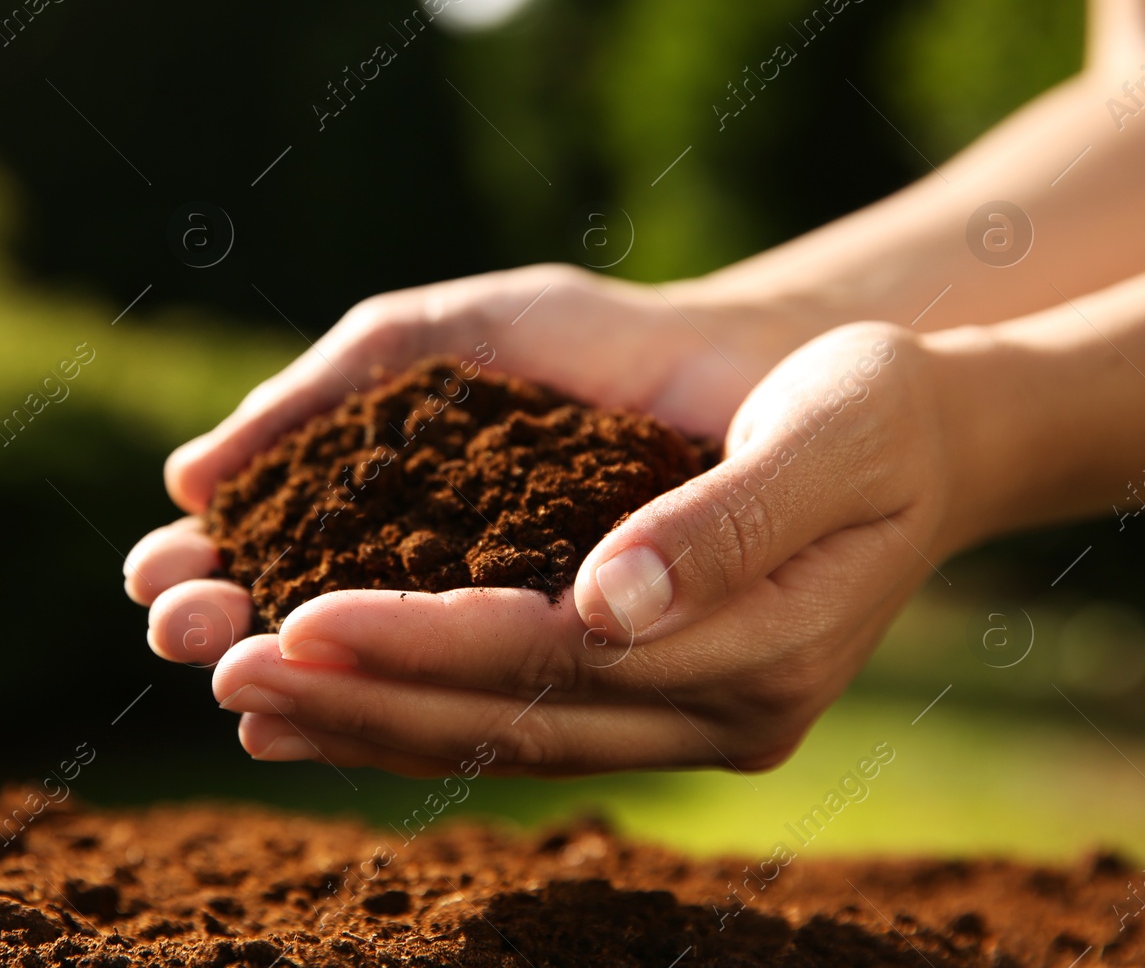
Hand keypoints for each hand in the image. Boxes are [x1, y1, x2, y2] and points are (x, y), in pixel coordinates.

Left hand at [123, 264, 847, 770]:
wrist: (923, 436)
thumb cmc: (877, 408)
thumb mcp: (832, 433)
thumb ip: (729, 520)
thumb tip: (606, 602)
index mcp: (761, 655)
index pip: (557, 662)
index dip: (425, 646)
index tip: (298, 620)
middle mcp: (717, 715)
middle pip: (509, 718)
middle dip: (361, 695)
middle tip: (220, 662)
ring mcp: (686, 720)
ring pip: (499, 736)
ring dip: (366, 717)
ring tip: (238, 690)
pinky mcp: (653, 698)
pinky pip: (516, 716)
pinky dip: (415, 707)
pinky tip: (326, 698)